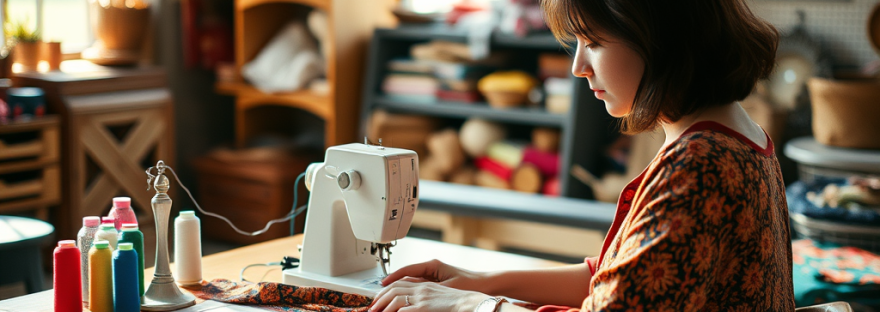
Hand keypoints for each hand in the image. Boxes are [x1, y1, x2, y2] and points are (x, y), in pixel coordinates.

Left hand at [370, 279, 487, 311]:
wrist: (472, 302)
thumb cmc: (461, 302)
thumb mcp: (441, 295)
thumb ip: (427, 296)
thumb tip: (414, 304)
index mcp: (426, 284)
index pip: (401, 282)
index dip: (387, 288)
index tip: (378, 296)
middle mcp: (423, 288)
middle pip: (394, 288)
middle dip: (380, 297)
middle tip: (372, 307)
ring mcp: (423, 297)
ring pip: (396, 298)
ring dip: (383, 306)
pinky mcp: (425, 307)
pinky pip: (405, 309)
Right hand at [381, 259, 487, 291]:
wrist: (486, 284)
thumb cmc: (471, 283)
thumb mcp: (448, 287)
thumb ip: (430, 291)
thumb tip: (413, 297)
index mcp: (432, 266)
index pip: (407, 270)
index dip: (392, 277)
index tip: (382, 284)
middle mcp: (431, 269)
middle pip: (405, 276)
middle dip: (392, 284)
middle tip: (380, 293)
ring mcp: (433, 276)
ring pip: (410, 282)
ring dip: (399, 289)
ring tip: (386, 297)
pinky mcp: (436, 283)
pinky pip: (417, 287)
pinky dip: (408, 293)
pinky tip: (402, 301)